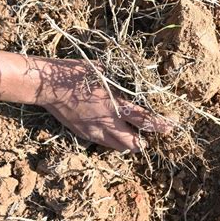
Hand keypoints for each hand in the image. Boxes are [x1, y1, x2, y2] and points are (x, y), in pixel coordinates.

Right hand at [24, 58, 171, 151]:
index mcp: (115, 105)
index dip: (160, 125)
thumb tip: (135, 82)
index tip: (170, 126)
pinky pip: (103, 144)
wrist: (49, 86)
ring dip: (128, 143)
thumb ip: (121, 82)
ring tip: (130, 135)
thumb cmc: (77, 73)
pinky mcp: (84, 135)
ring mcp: (94, 132)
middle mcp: (107, 123)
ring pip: (119, 148)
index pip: (145, 120)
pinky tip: (110, 130)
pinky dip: (112, 141)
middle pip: (134, 143)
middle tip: (148, 136)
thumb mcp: (104, 72)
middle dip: (143, 142)